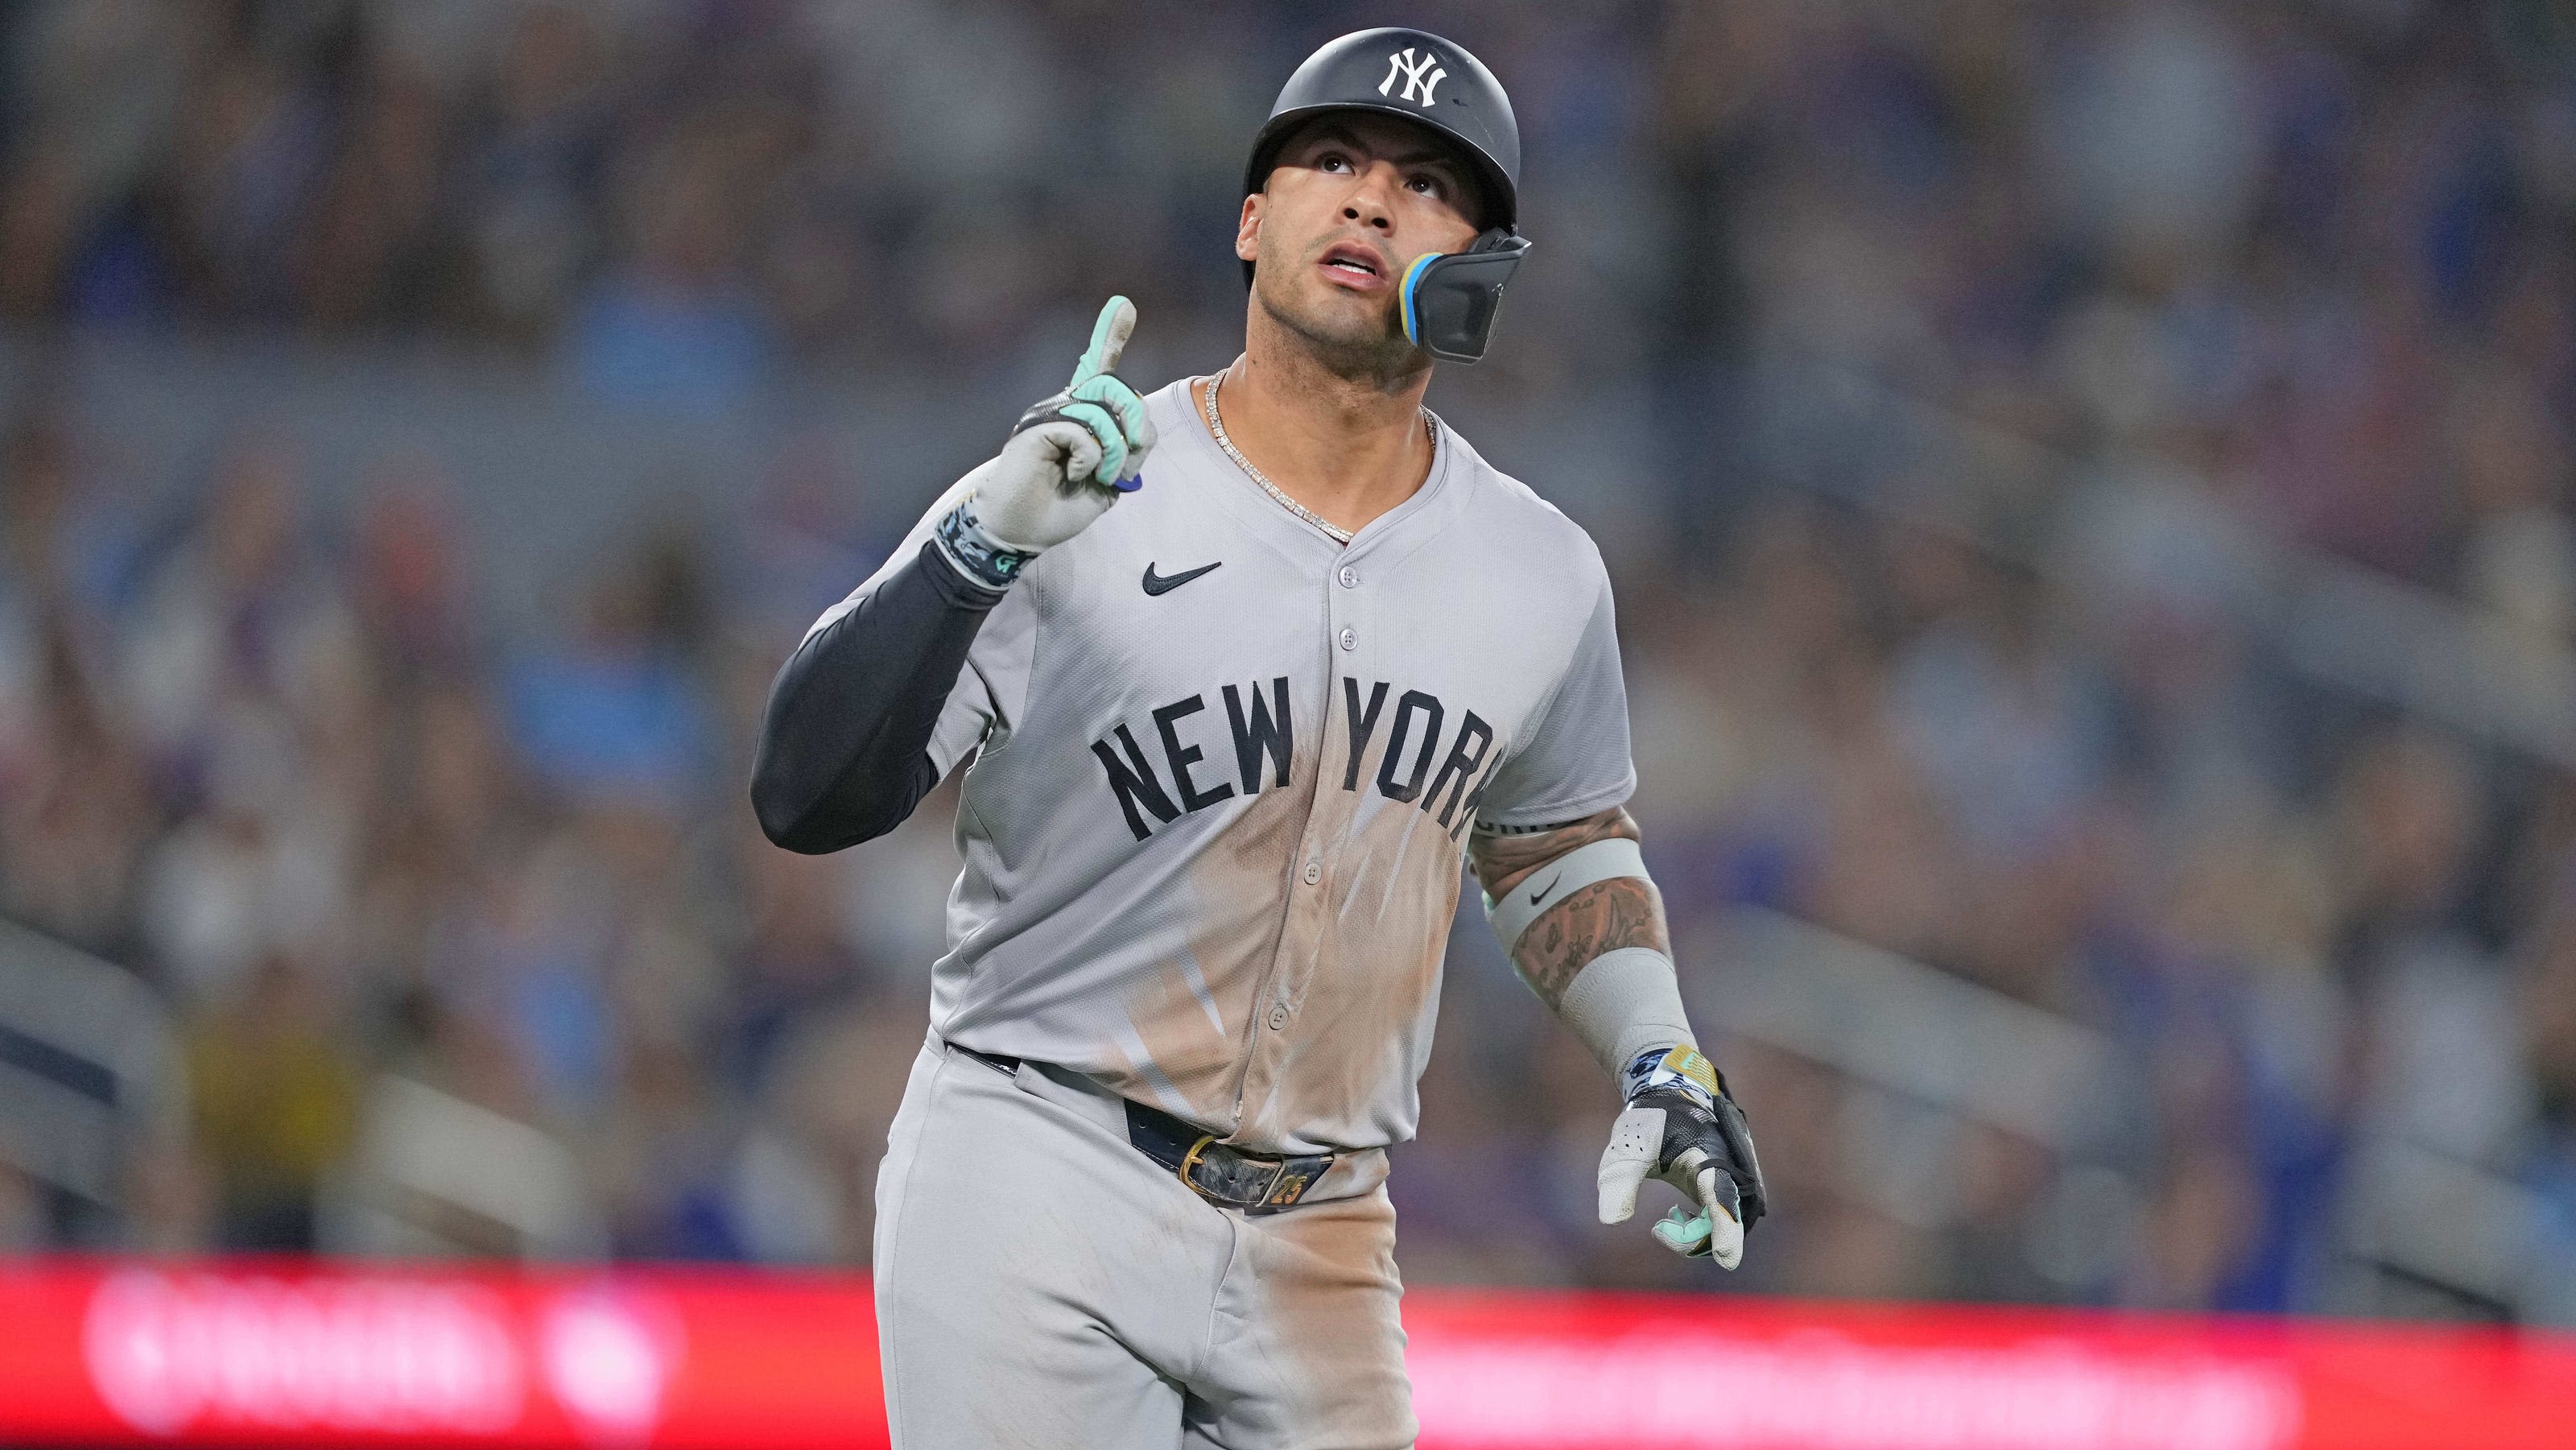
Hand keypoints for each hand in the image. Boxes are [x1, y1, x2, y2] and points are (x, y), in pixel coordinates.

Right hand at [967, 296, 1158, 551]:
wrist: (1021, 532)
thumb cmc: (1059, 509)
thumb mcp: (1108, 481)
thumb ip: (1128, 453)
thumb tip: (1140, 430)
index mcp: (1081, 416)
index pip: (1095, 367)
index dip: (1108, 336)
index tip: (1123, 305)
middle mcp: (1064, 407)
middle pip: (1115, 387)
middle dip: (1135, 423)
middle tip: (1130, 458)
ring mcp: (1049, 415)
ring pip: (1103, 412)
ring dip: (1114, 452)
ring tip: (1099, 475)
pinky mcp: (1037, 428)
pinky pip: (1083, 430)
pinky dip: (1090, 458)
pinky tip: (1073, 473)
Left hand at [1597, 1046, 1766, 1266]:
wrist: (1671, 1094)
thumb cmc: (1648, 1121)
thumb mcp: (1626, 1149)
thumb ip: (1618, 1182)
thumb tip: (1610, 1221)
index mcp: (1709, 1159)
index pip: (1722, 1200)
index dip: (1726, 1231)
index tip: (1728, 1260)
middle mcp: (1731, 1172)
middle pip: (1724, 1224)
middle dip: (1692, 1239)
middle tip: (1659, 1228)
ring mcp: (1732, 1181)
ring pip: (1725, 1225)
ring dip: (1695, 1235)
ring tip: (1664, 1223)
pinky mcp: (1726, 1188)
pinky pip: (1722, 1220)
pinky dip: (1700, 1229)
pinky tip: (1674, 1218)